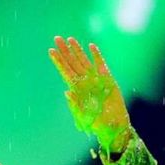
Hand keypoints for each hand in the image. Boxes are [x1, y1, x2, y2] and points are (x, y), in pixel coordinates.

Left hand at [49, 36, 130, 156]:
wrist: (113, 126)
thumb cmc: (96, 123)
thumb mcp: (82, 116)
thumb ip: (74, 105)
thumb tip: (66, 93)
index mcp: (76, 89)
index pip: (65, 71)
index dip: (58, 61)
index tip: (51, 50)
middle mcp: (84, 82)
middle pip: (72, 63)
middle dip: (64, 51)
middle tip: (57, 38)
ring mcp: (96, 79)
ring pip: (84, 60)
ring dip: (77, 50)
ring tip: (71, 39)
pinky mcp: (108, 79)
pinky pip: (101, 64)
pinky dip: (97, 55)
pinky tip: (91, 46)